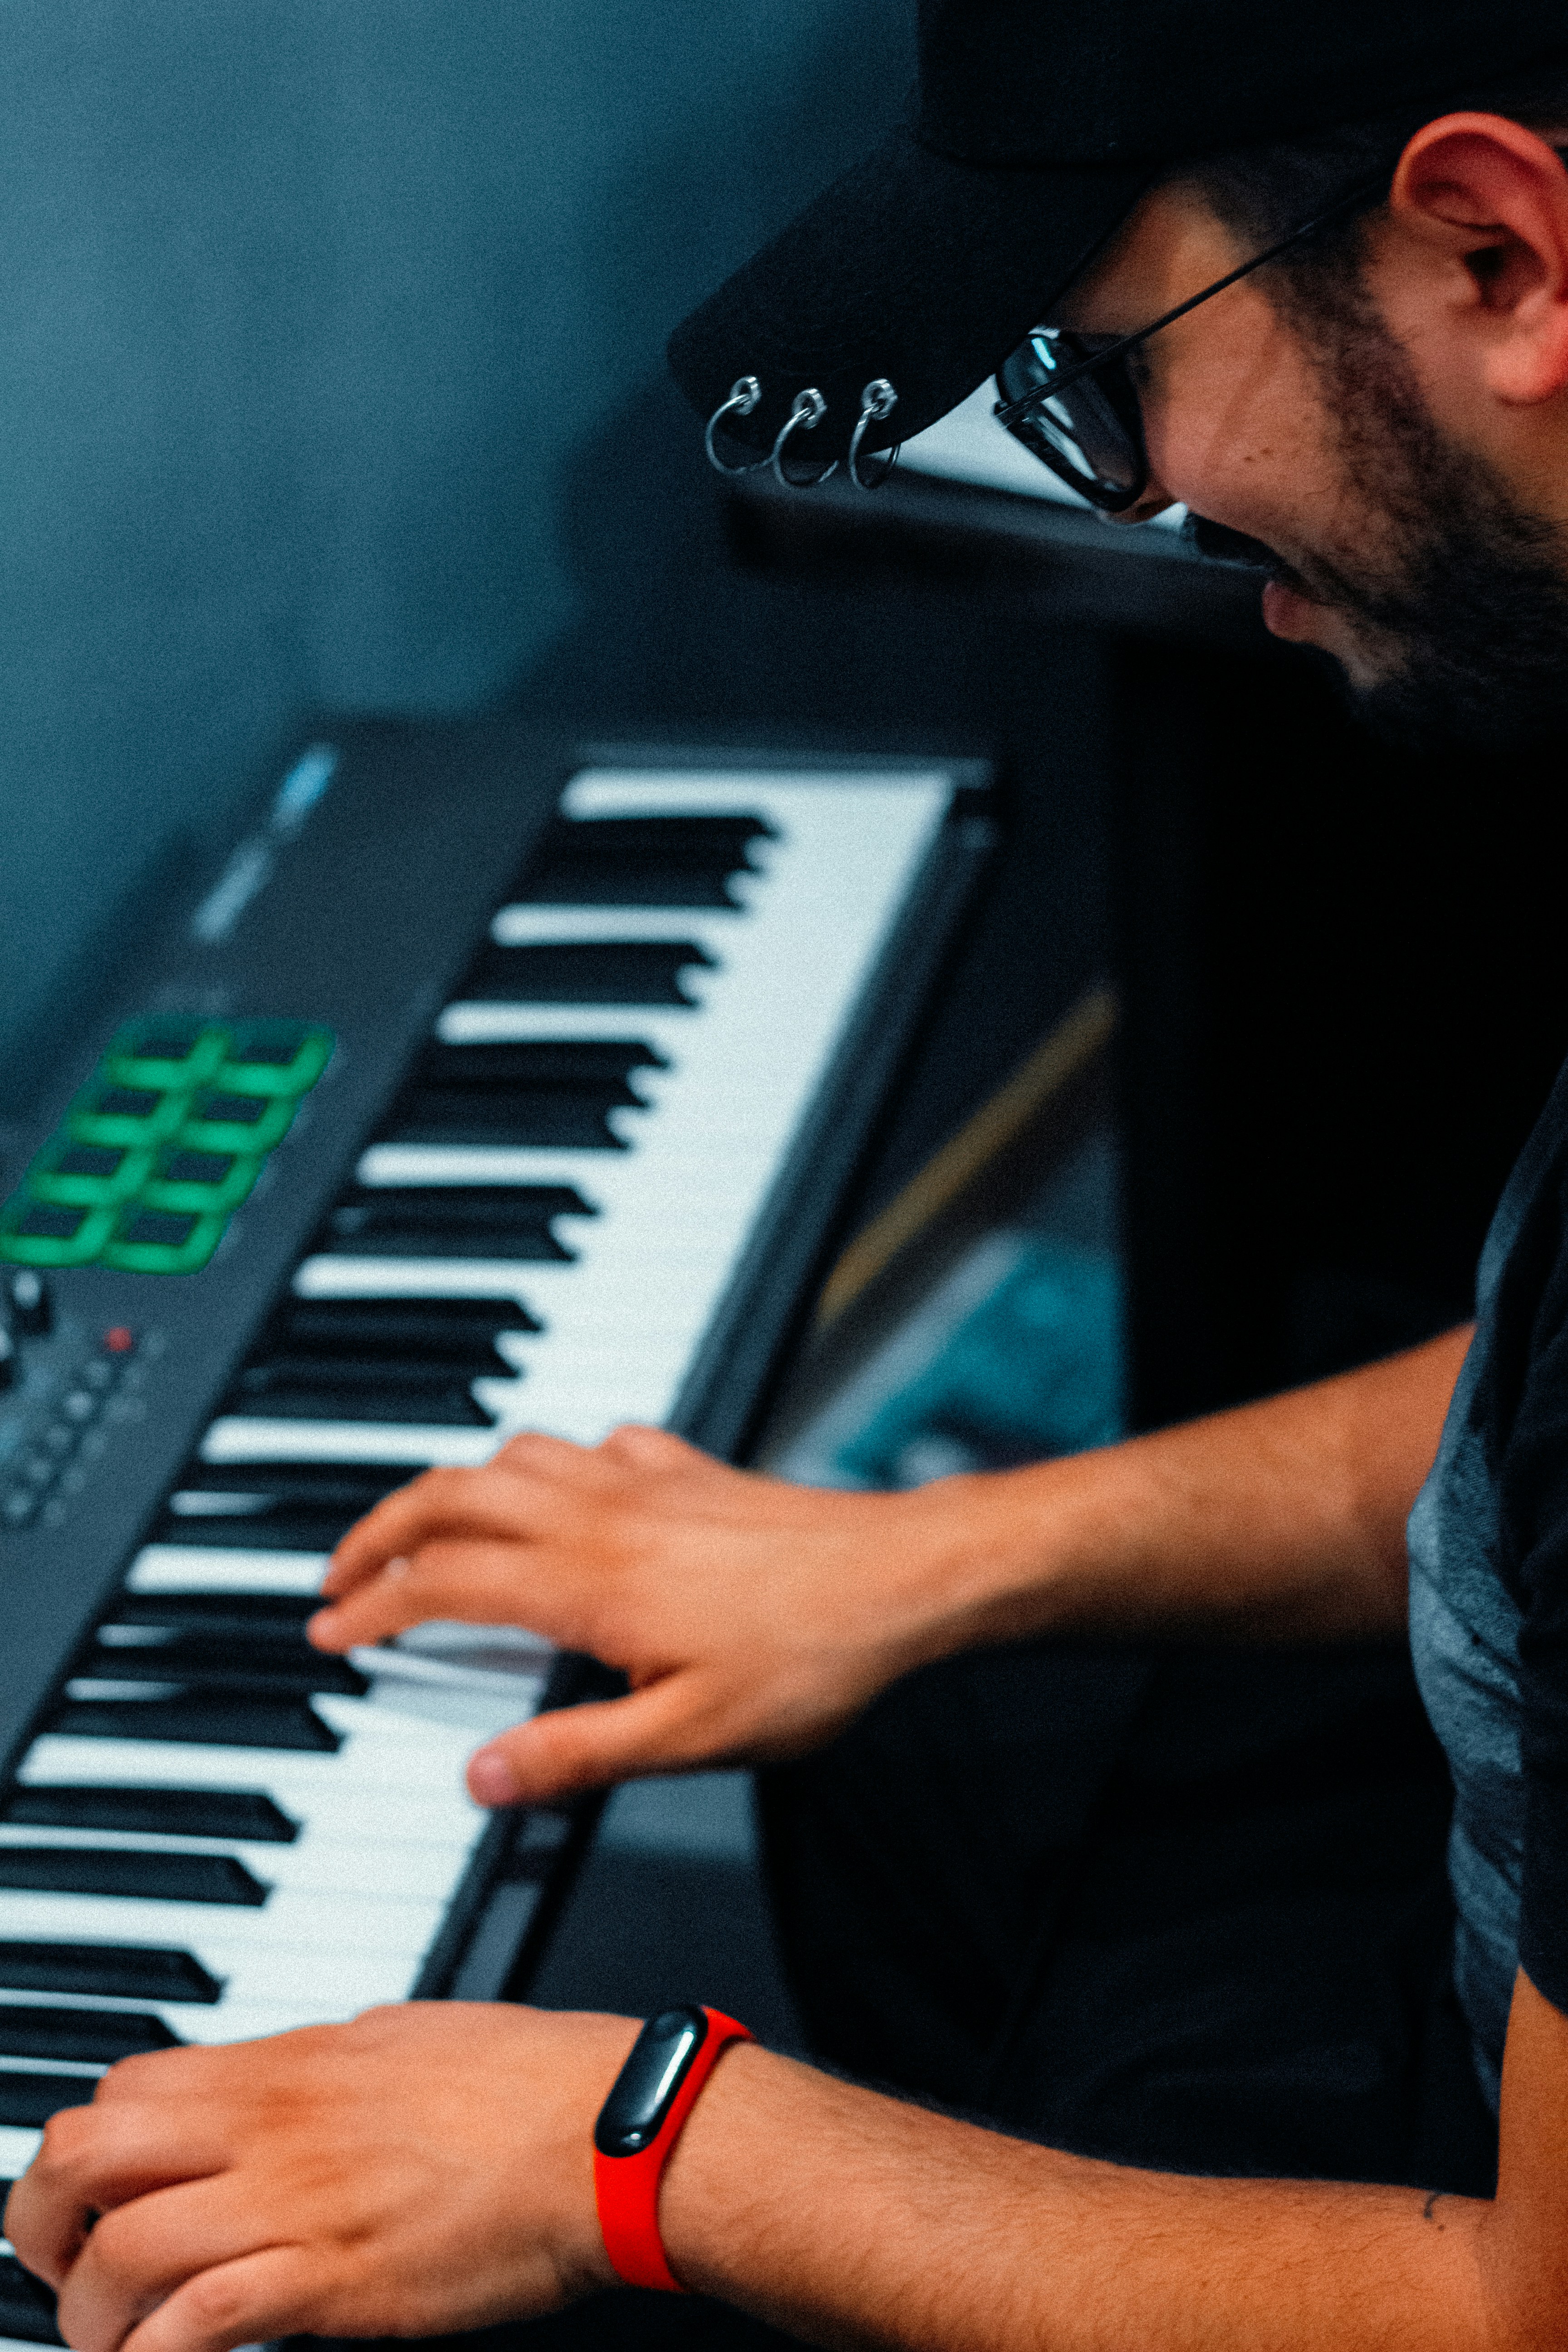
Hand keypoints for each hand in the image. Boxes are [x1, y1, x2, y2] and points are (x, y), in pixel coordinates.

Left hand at [3, 2004, 635, 2351]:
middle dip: (40, 2225)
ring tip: (111, 2346)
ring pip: (122, 2252)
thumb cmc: (529, 2083)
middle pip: (87, 2156)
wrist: (606, 2132)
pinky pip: (199, 2323)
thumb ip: (329, 2065)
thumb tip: (289, 2085)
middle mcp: (271, 2124)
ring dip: (91, 2315)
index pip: (124, 2088)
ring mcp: (296, 2199)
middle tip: (61, 2271)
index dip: (83, 2151)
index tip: (89, 2202)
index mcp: (289, 2063)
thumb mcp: (405, 2038)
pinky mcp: (330, 2278)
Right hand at [309, 1424, 1002, 1804]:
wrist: (903, 1579)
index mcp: (587, 1583)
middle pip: (453, 1495)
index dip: (374, 1607)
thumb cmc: (810, 1658)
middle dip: (381, 1529)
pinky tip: (561, 1484)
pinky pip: (596, 1442)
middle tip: (343, 1573)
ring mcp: (645, 1481)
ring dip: (453, 1486)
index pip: (444, 1583)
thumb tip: (482, 1776)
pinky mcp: (691, 1470)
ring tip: (426, 1528)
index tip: (332, 1630)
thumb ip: (576, 1756)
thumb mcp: (690, 1737)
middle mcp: (602, 1515)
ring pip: (514, 1454)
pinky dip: (551, 1457)